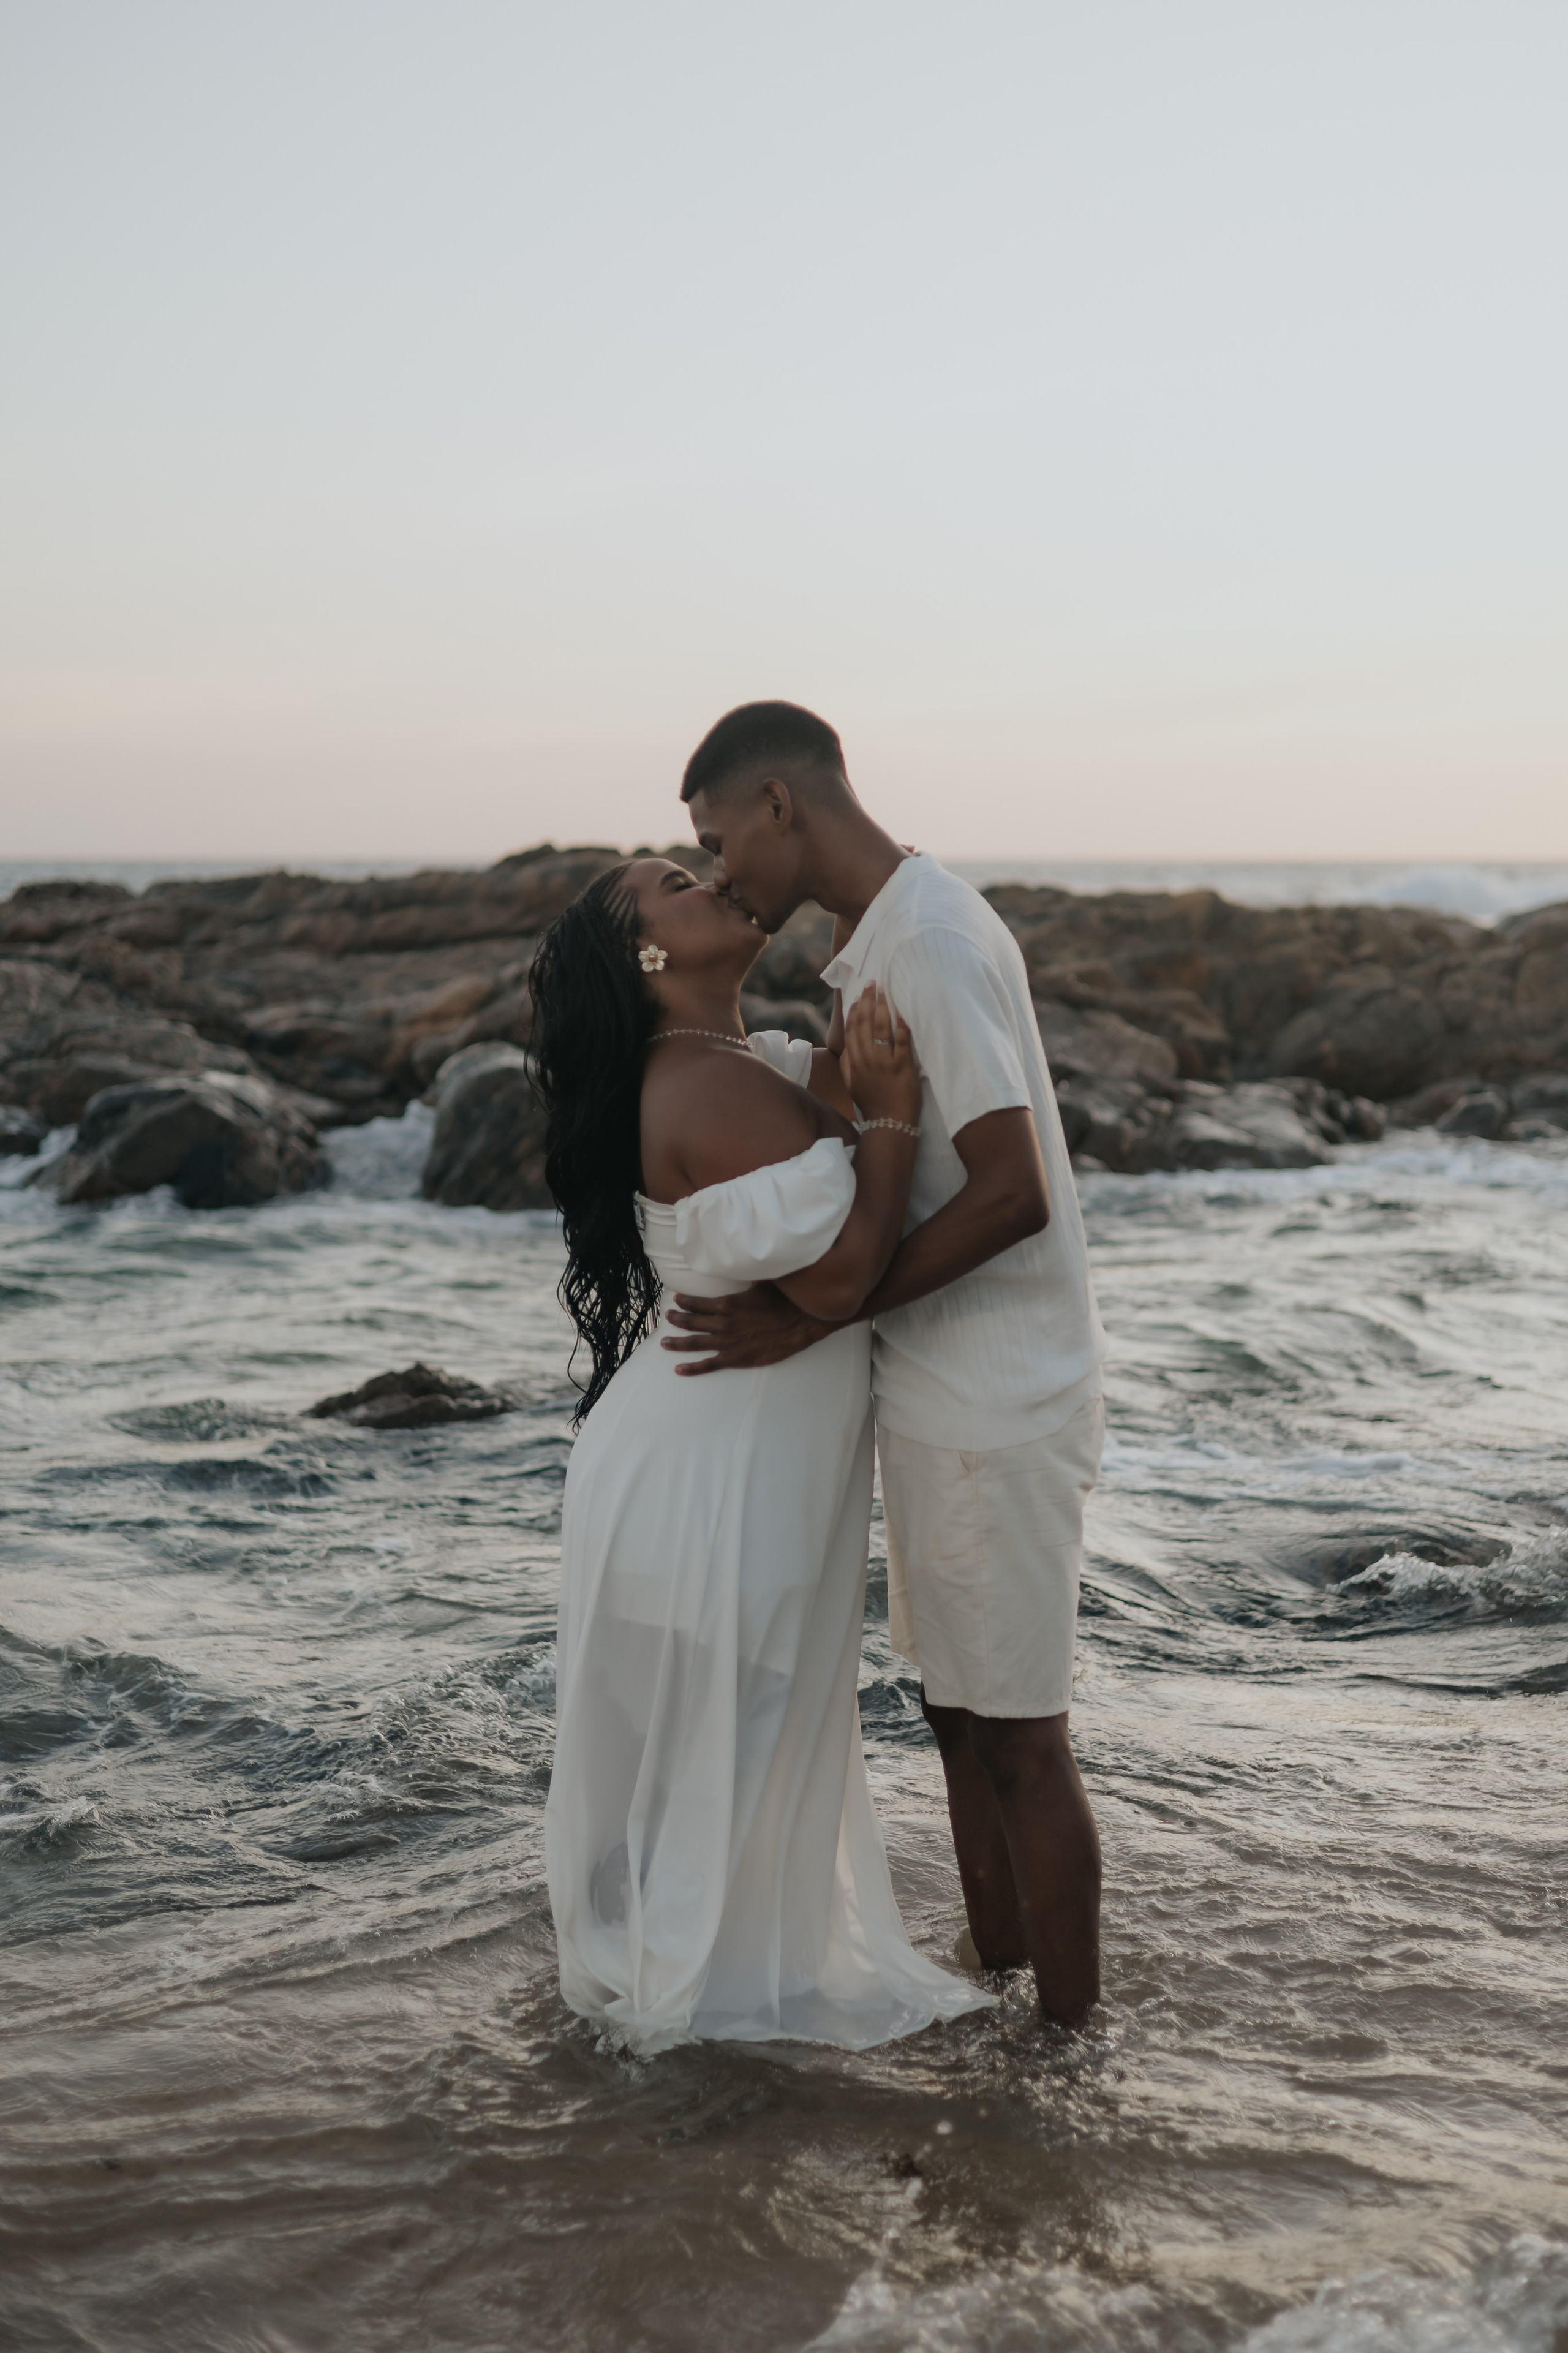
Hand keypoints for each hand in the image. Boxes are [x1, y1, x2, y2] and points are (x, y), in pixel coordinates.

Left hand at [661, 1283, 836, 1372]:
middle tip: (668, 1317)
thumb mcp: (763, 1283)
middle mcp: (722, 1323)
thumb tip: (744, 1270)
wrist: (800, 1324)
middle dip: (677, 1319)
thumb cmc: (784, 1301)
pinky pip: (708, 1364)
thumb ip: (748, 1280)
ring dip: (677, 1342)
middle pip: (692, 1322)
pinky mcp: (735, 1358)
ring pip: (694, 1343)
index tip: (677, 1299)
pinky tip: (679, 1369)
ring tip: (664, 1342)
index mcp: (726, 1303)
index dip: (685, 1301)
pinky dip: (692, 1368)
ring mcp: (726, 1342)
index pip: (698, 1302)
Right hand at [842, 985, 918, 1125]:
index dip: (854, 1010)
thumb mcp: (851, 1084)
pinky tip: (903, 1011)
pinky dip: (902, 1024)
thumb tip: (847, 1046)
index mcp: (853, 1062)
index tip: (858, 996)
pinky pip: (902, 1040)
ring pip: (881, 1027)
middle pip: (865, 1023)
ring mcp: (884, 1062)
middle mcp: (866, 1059)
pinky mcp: (902, 1066)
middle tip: (873, 983)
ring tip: (886, 990)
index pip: (851, 1029)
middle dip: (868, 1000)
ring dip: (883, 1006)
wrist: (888, 1124)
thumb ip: (847, 1064)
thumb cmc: (872, 1104)